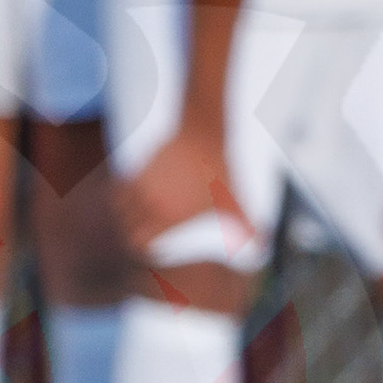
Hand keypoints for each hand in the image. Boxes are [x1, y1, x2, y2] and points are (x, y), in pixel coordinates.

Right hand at [122, 125, 250, 261]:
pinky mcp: (139, 169)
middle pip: (125, 227)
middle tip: (144, 232)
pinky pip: (121, 186)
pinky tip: (137, 196)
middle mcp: (151, 202)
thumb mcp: (234, 202)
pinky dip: (123, 194)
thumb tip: (263, 247)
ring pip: (119, 207)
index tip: (156, 246)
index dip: (146, 247)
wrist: (203, 134)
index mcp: (170, 215)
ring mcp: (142, 184)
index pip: (141, 242)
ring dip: (125, 214)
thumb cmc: (220, 172)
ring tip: (138, 215)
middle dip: (132, 231)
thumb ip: (246, 227)